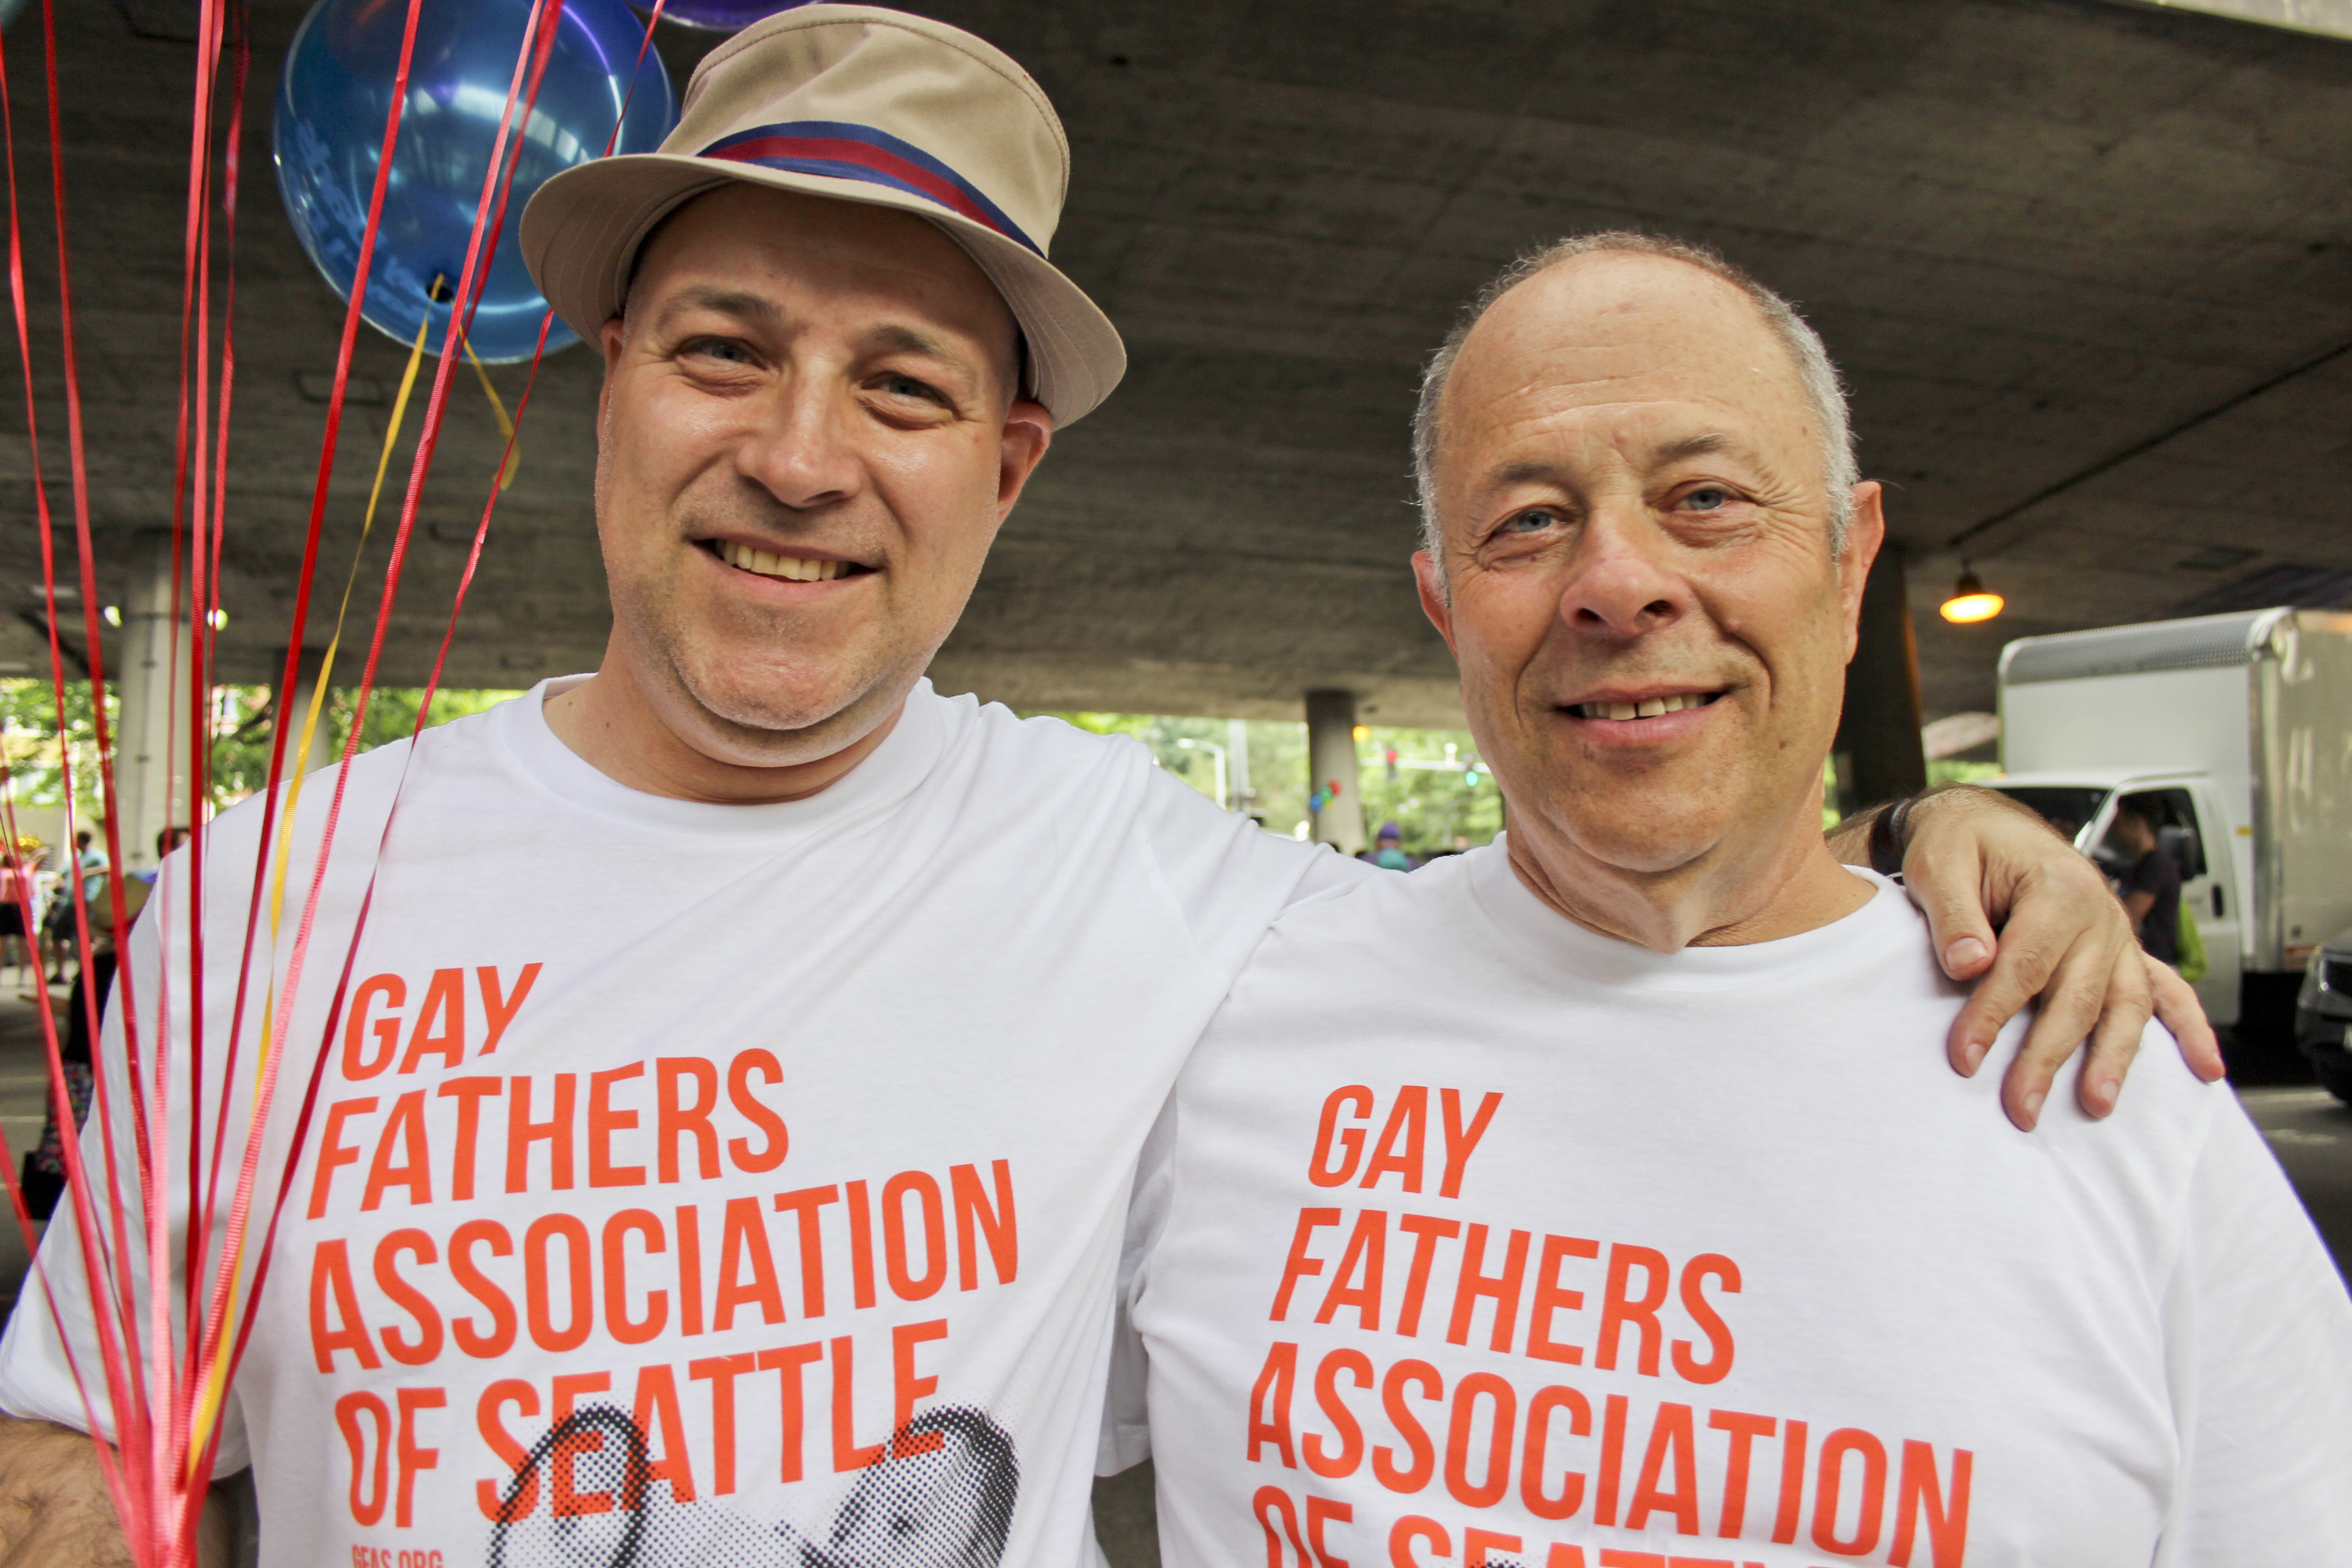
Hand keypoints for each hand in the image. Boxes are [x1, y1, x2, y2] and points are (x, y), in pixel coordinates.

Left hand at [1862, 786, 2217, 1127]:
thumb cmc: (1962, 844)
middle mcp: (2100, 914)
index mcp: (2058, 887)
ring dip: (2114, 1059)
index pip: (2025, 965)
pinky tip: (2206, 1068)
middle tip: (2020, 1107)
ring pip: (2124, 1005)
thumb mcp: (1939, 863)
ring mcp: (2117, 937)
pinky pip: (2165, 991)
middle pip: (2077, 997)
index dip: (1993, 1015)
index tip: (1964, 1056)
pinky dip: (2189, 1029)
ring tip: (2097, 1105)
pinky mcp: (2121, 953)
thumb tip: (1969, 964)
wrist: (1986, 827)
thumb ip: (1953, 913)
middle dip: (2048, 1057)